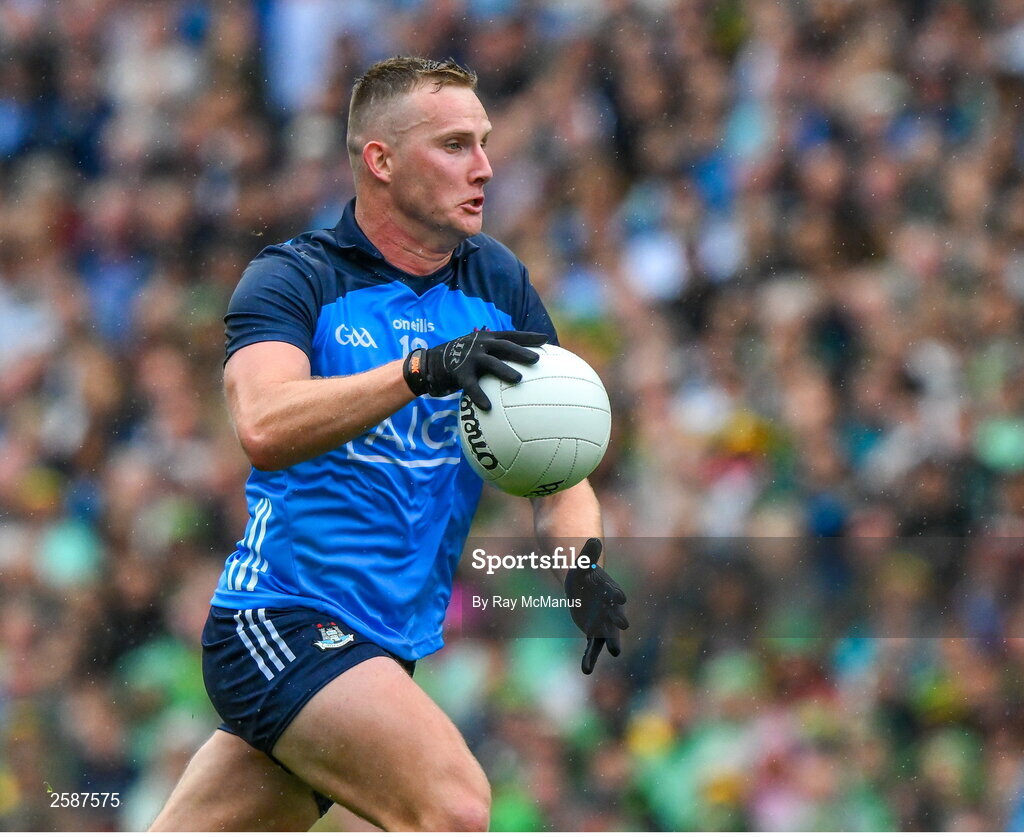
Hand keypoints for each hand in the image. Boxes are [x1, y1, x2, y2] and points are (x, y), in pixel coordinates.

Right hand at [403, 330, 546, 409]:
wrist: (429, 363)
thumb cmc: (460, 360)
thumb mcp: (478, 351)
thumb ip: (496, 355)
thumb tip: (520, 366)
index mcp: (487, 338)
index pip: (511, 335)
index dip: (528, 336)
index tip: (545, 338)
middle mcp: (479, 344)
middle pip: (504, 346)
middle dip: (521, 351)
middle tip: (537, 359)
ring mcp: (469, 357)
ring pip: (490, 363)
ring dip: (505, 370)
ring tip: (518, 379)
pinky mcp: (459, 372)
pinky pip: (471, 386)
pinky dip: (480, 396)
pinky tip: (488, 407)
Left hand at [564, 538, 628, 674]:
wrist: (584, 588)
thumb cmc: (585, 574)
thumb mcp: (583, 563)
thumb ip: (588, 554)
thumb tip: (592, 538)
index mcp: (609, 591)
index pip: (613, 593)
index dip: (615, 595)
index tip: (621, 598)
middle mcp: (610, 609)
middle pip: (615, 616)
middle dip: (618, 621)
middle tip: (623, 627)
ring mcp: (603, 623)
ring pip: (607, 636)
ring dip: (609, 643)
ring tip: (615, 652)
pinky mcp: (593, 633)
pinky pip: (591, 647)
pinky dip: (589, 658)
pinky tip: (586, 670)